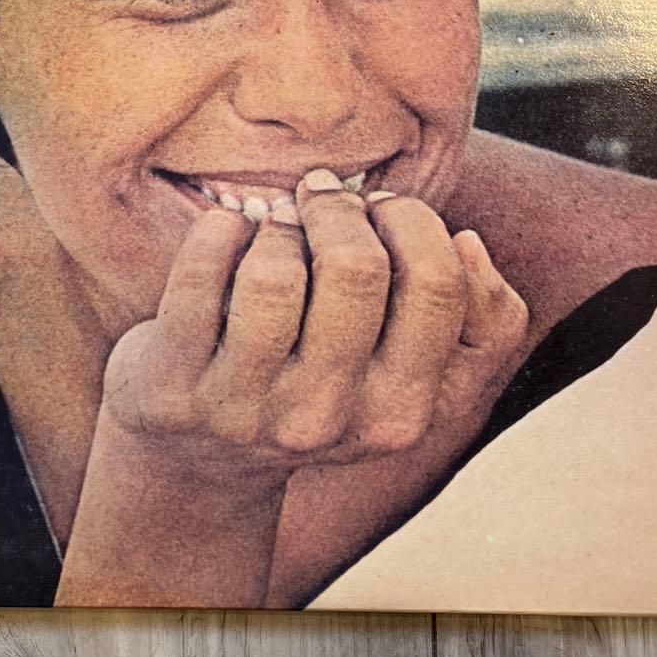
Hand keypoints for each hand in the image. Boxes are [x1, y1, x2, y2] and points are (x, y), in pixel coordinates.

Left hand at [100, 170, 528, 489]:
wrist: (203, 456)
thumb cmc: (323, 385)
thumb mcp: (414, 374)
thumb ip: (481, 319)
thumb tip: (469, 244)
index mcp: (402, 413)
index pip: (438, 283)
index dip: (411, 220)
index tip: (380, 210)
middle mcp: (326, 419)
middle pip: (356, 267)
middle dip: (340, 208)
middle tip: (322, 200)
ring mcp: (245, 409)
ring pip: (276, 272)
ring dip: (279, 223)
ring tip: (277, 226)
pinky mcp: (174, 386)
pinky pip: (201, 271)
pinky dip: (219, 228)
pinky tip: (229, 233)